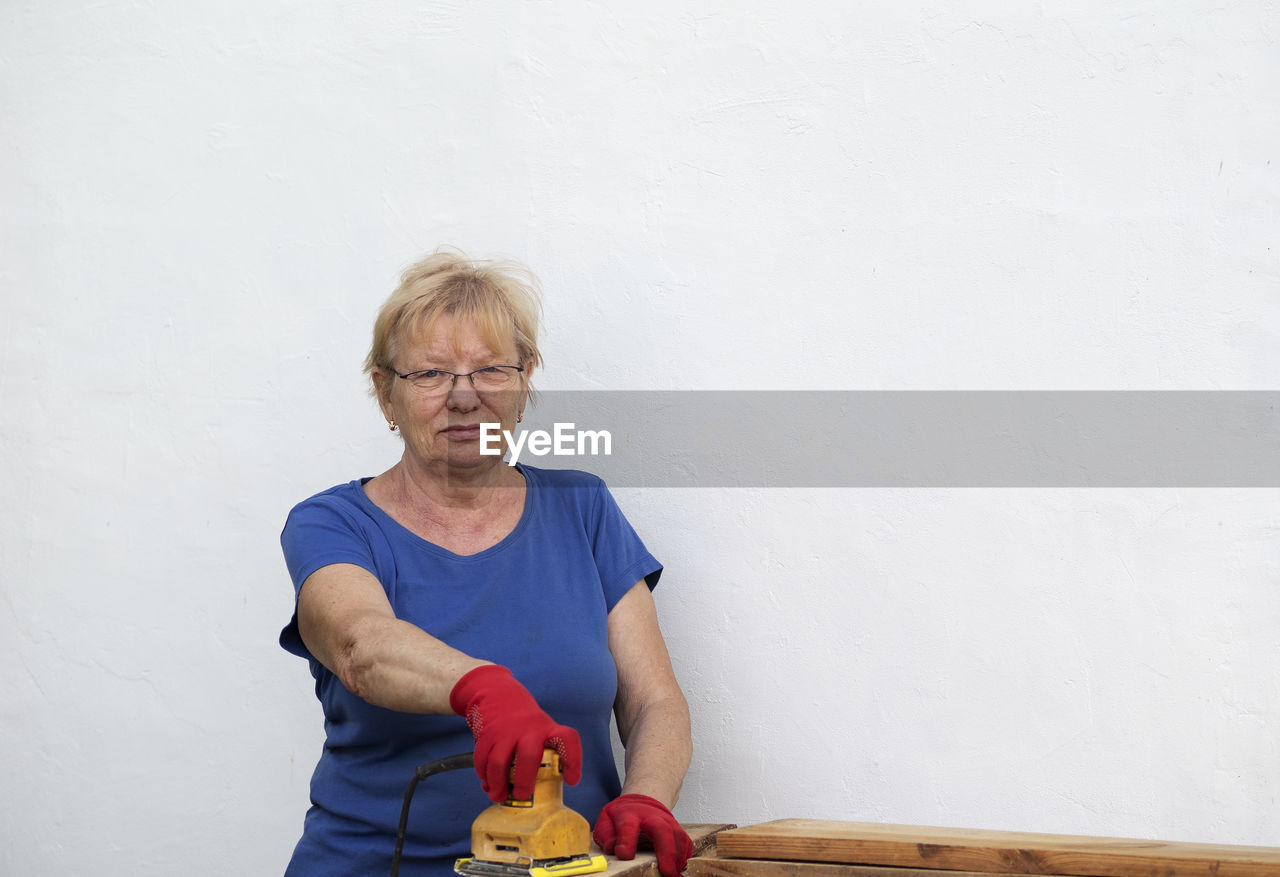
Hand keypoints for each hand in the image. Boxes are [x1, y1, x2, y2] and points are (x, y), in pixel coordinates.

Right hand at [449, 664, 581, 801]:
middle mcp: (529, 729)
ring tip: (498, 796)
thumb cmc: (526, 725)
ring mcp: (506, 731)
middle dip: (524, 781)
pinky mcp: (487, 734)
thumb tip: (527, 796)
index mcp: (548, 729)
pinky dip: (484, 775)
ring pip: (499, 762)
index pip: (567, 740)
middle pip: (529, 756)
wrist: (499, 695)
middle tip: (522, 796)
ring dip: (497, 784)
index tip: (572, 780)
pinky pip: (482, 760)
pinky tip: (488, 782)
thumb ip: (539, 759)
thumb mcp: (541, 732)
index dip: (573, 760)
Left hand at [593, 794, 692, 876]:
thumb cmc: (623, 816)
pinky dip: (684, 856)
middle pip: (662, 830)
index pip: (628, 826)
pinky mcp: (677, 829)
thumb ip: (606, 836)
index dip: (626, 841)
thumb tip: (613, 850)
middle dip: (666, 852)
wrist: (642, 802)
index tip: (625, 855)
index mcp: (629, 815)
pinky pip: (686, 842)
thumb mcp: (606, 821)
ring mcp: (667, 821)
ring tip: (672, 875)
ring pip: (678, 837)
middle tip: (666, 872)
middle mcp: (652, 817)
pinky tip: (677, 868)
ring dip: (678, 858)